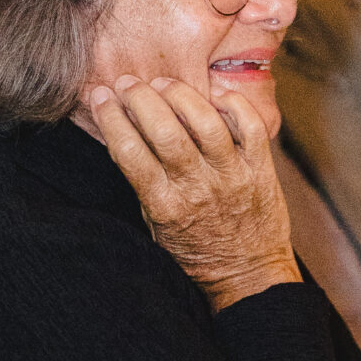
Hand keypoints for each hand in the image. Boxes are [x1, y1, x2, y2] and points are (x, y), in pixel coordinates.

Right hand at [87, 74, 300, 309]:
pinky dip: (231, 104)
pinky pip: (250, 125)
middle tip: (127, 84)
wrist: (247, 276)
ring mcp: (231, 177)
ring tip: (163, 85)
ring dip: (179, 95)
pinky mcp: (261, 170)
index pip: (129, 152)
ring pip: (205, 121)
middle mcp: (197, 189)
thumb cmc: (196, 251)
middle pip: (164, 130)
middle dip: (139, 98)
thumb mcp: (156, 224)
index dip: (110, 117)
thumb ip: (143, 182)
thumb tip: (121, 132)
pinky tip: (212, 97)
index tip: (99, 97)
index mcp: (164, 206)